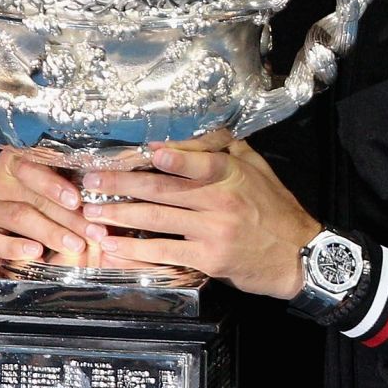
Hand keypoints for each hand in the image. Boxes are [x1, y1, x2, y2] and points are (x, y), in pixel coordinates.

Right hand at [0, 149, 93, 268]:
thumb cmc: (23, 203)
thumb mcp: (41, 190)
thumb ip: (65, 189)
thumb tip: (103, 199)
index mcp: (15, 163)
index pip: (36, 166)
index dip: (58, 184)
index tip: (79, 200)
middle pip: (34, 195)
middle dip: (68, 215)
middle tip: (92, 231)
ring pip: (20, 216)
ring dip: (51, 232)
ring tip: (74, 245)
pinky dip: (16, 248)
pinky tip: (34, 252)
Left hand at [78, 135, 321, 299]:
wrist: (297, 256)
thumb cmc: (275, 210)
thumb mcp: (258, 171)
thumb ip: (227, 151)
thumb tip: (195, 130)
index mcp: (232, 174)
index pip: (198, 161)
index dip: (171, 157)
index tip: (143, 152)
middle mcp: (221, 199)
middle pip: (163, 189)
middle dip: (122, 184)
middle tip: (91, 181)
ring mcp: (214, 230)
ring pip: (157, 219)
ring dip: (119, 215)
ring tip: (90, 212)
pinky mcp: (209, 258)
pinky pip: (165, 252)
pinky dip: (135, 250)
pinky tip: (112, 246)